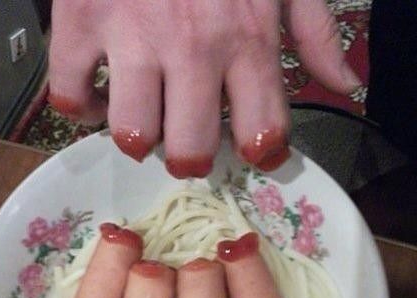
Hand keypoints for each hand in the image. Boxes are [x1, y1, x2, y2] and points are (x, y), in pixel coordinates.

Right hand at [48, 0, 359, 176]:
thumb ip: (317, 35)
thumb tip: (346, 88)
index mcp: (249, 39)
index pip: (261, 131)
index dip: (258, 154)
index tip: (250, 149)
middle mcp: (194, 48)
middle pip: (189, 151)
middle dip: (189, 158)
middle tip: (185, 137)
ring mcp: (133, 37)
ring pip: (131, 134)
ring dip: (137, 137)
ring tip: (141, 115)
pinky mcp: (81, 21)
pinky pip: (69, 95)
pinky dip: (81, 107)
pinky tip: (96, 94)